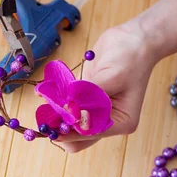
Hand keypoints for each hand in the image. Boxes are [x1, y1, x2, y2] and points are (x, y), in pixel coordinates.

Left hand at [58, 20, 157, 152]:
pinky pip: (64, 106)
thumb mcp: (111, 77)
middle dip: (59, 128)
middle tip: (45, 113)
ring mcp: (93, 111)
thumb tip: (67, 111)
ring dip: (54, 115)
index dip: (69, 129)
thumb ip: (88, 96)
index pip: (90, 134)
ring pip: (67, 125)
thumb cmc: (130, 57)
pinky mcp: (83, 99)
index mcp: (121, 122)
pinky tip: (43, 91)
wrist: (132, 38)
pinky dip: (53, 101)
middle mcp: (107, 121)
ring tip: (45, 99)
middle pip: (77, 138)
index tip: (51, 120)